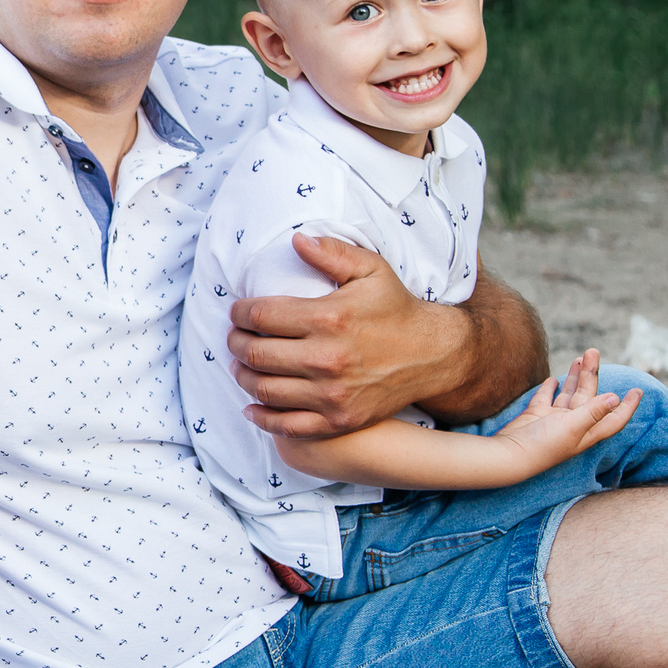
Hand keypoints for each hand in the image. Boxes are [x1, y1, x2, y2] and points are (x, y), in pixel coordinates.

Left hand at [230, 235, 468, 437]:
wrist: (432, 355)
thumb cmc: (396, 308)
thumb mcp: (371, 270)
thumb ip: (332, 253)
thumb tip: (296, 241)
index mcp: (329, 319)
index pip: (261, 317)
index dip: (241, 313)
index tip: (238, 311)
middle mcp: (327, 359)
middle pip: (256, 355)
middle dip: (236, 343)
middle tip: (235, 337)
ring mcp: (332, 395)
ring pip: (265, 390)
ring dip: (243, 377)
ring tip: (241, 365)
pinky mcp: (339, 421)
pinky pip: (288, 426)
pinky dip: (263, 417)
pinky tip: (252, 406)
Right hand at [484, 349, 641, 475]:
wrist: (509, 454)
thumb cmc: (543, 446)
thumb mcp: (572, 428)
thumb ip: (593, 412)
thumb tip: (615, 398)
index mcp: (587, 431)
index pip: (614, 418)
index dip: (628, 406)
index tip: (638, 390)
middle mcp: (573, 425)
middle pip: (589, 397)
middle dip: (592, 375)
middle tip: (592, 352)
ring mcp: (554, 420)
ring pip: (569, 394)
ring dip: (575, 376)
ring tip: (579, 357)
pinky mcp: (536, 415)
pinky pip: (547, 398)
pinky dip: (551, 387)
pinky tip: (554, 378)